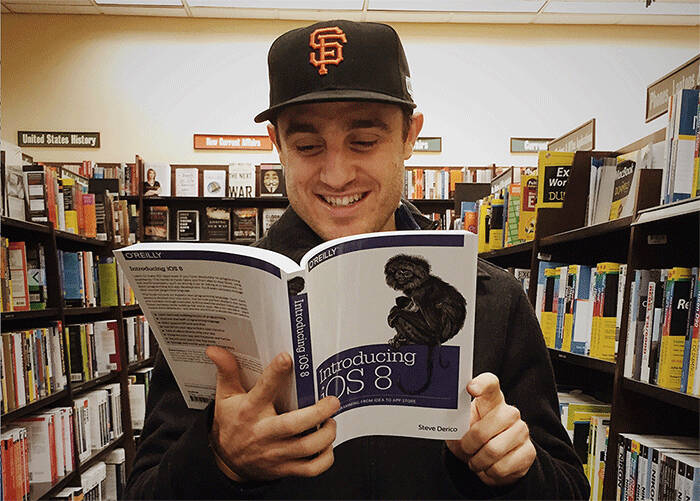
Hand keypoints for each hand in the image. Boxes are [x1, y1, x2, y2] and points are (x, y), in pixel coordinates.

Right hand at [206, 346, 339, 481]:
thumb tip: (215, 349)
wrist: (226, 462)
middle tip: (332, 401)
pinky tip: (327, 445)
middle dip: (318, 412)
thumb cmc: (231, 423)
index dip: (275, 373)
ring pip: (306, 448)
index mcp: (249, 411)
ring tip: (331, 421)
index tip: (287, 358)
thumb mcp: (225, 396)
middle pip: (293, 425)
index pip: (263, 390)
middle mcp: (263, 433)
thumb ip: (227, 371)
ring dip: (326, 434)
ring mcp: (275, 454)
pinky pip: (311, 469)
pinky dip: (325, 458)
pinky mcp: (284, 469)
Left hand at [446, 372, 535, 486]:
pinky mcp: (528, 452)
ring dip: (478, 461)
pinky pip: (501, 467)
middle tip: (466, 449)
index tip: (470, 388)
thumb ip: (455, 421)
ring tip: (476, 460)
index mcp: (491, 400)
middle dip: (469, 444)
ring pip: (493, 450)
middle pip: (485, 427)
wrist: (489, 461)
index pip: (490, 384)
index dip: (481, 384)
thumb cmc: (473, 438)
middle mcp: (510, 412)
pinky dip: (489, 473)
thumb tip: (447, 422)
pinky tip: (489, 467)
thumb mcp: (460, 428)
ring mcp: (521, 431)